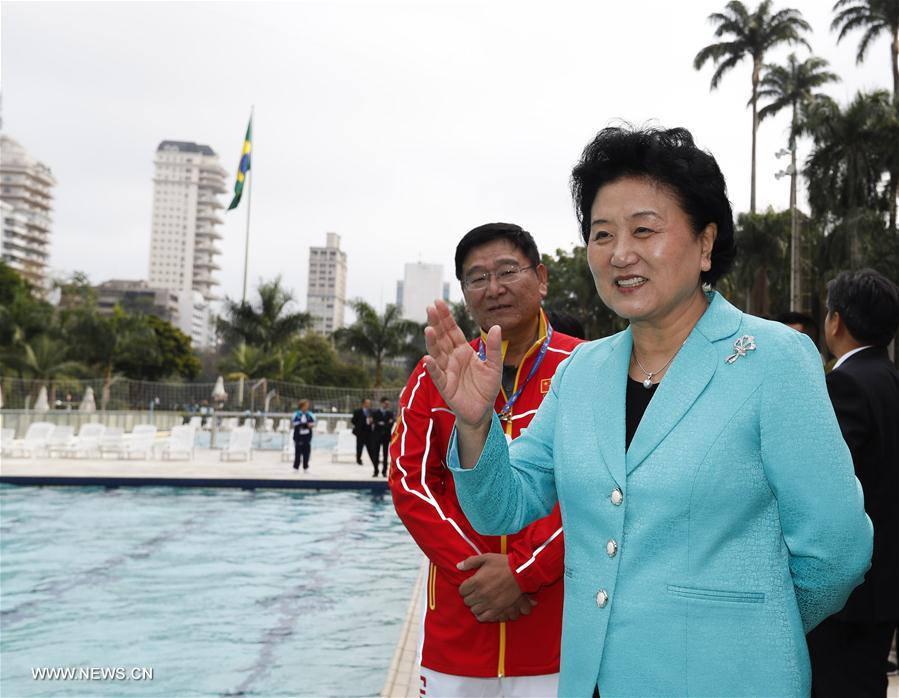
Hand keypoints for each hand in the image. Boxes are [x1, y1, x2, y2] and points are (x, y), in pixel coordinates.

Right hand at [424, 299, 501, 428]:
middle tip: (431, 308)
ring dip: (432, 342)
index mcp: (463, 351)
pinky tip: (428, 359)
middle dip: (437, 323)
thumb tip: (496, 327)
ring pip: (437, 354)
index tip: (438, 302)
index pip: (452, 331)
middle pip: (442, 338)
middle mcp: (452, 359)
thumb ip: (495, 348)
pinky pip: (438, 375)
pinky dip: (433, 368)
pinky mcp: (445, 386)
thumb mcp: (495, 366)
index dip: (446, 318)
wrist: (483, 411)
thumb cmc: (487, 388)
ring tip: (429, 329)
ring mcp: (447, 371)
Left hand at [457, 553, 534, 621]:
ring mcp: (488, 602)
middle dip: (470, 596)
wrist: (520, 573)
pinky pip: (483, 617)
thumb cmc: (503, 564)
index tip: (470, 586)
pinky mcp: (497, 609)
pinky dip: (481, 614)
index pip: (461, 591)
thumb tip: (458, 566)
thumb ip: (470, 562)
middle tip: (475, 592)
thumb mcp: (486, 558)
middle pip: (467, 601)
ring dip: (476, 605)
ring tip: (480, 600)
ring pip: (474, 609)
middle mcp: (480, 593)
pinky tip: (484, 609)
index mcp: (476, 581)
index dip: (464, 588)